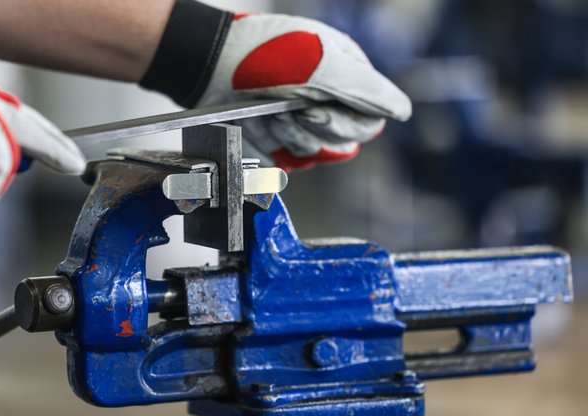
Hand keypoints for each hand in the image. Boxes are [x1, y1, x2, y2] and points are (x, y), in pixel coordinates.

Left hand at [140, 2, 410, 171]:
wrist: (213, 65)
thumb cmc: (264, 53)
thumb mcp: (322, 62)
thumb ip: (367, 89)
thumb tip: (403, 111)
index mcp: (349, 76)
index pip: (371, 120)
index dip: (344, 122)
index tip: (315, 107)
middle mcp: (331, 101)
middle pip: (347, 141)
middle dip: (315, 128)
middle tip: (292, 108)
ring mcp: (305, 122)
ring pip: (318, 153)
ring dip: (292, 134)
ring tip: (271, 111)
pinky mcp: (280, 140)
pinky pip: (292, 161)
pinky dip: (276, 145)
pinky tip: (262, 123)